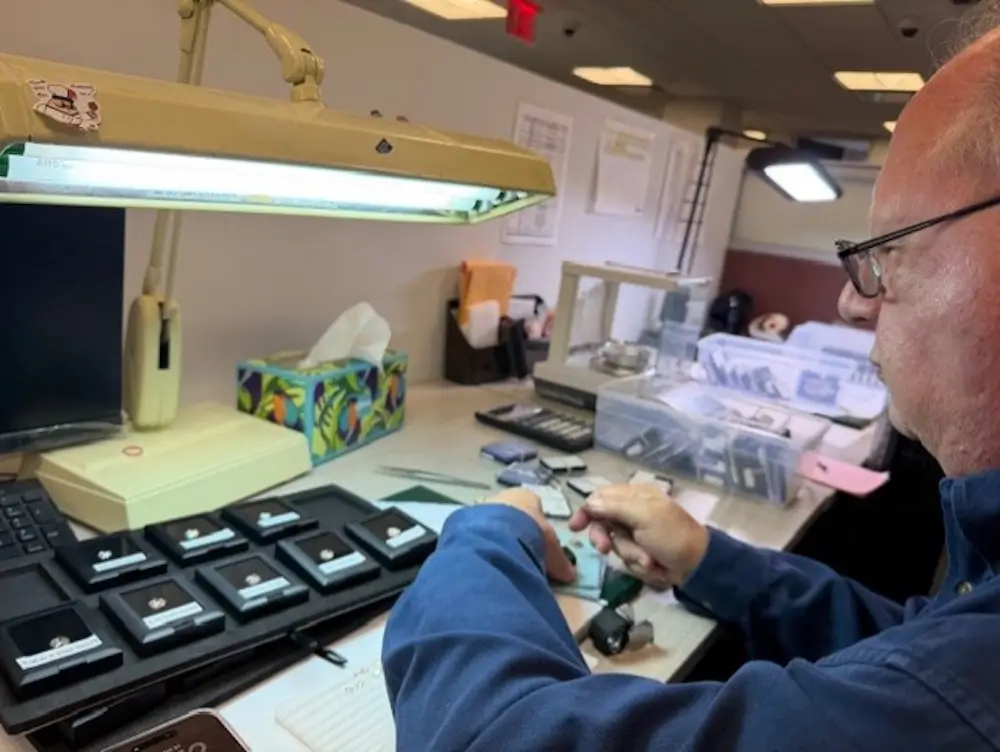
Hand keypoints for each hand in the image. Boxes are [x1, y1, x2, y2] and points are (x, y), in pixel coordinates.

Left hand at [484, 488, 576, 583]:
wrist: (497, 533)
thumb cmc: (532, 533)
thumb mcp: (552, 548)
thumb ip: (560, 561)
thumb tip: (569, 575)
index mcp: (526, 497)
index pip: (534, 510)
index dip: (537, 530)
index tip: (538, 548)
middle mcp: (504, 496)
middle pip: (512, 519)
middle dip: (516, 537)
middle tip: (520, 559)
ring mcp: (483, 506)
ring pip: (493, 525)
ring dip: (497, 542)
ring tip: (503, 563)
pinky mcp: (466, 519)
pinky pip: (478, 534)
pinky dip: (483, 546)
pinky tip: (487, 560)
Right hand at [568, 484, 707, 588]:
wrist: (696, 566)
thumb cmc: (671, 535)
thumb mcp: (644, 516)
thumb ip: (614, 507)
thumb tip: (589, 503)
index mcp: (635, 496)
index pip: (601, 497)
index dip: (586, 510)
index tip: (575, 527)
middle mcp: (633, 512)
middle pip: (603, 522)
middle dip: (605, 538)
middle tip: (604, 549)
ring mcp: (637, 533)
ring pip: (615, 543)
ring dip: (630, 553)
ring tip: (648, 559)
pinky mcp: (641, 552)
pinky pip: (626, 557)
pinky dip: (638, 563)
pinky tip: (653, 565)